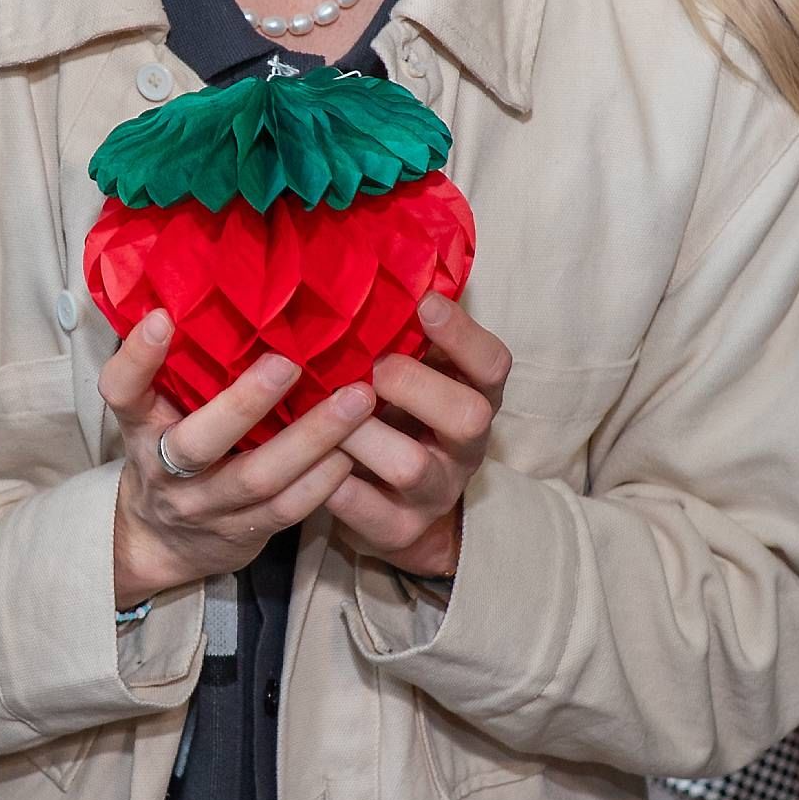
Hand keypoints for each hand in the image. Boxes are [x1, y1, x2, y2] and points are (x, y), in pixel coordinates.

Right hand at [101, 311, 375, 605]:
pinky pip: (286, 510)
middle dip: (244, 403)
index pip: (121, 392)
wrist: (161, 545)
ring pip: (256, 477)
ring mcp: (205, 507)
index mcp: (141, 428)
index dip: (138, 359)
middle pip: (197, 443)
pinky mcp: (243, 534)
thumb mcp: (159, 414)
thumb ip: (181, 371)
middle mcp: (165, 469)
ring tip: (357, 400)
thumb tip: (223, 287)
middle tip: (289, 362)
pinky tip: (354, 450)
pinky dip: (323, 480)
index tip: (163, 317)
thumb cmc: (170, 454)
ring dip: (311, 438)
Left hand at [328, 296, 506, 580]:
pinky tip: (306, 457)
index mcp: (475, 399)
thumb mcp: (416, 377)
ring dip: (362, 433)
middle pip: (470, 417)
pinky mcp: (397, 530)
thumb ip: (404, 338)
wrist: (400, 512)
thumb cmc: (398, 420)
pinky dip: (331, 481)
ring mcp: (434, 493)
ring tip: (328, 414)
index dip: (462, 334)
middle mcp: (465, 448)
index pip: (492, 365)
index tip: (424, 303)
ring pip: (411, 466)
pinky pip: (364, 509)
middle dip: (416, 386)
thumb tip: (366, 269)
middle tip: (372, 370)